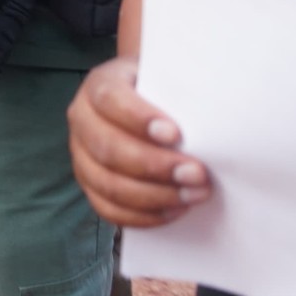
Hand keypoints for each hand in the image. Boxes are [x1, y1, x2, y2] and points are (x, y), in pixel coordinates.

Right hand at [66, 56, 212, 227]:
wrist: (152, 105)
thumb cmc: (165, 93)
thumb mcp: (169, 79)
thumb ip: (181, 92)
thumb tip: (213, 116)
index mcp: (99, 85)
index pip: (109, 99)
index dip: (138, 118)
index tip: (175, 134)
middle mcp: (83, 119)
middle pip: (107, 148)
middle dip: (154, 166)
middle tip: (197, 174)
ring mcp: (81, 155)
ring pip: (107, 183)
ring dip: (153, 195)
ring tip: (192, 195)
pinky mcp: (90, 184)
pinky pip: (108, 208)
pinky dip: (142, 216)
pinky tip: (173, 210)